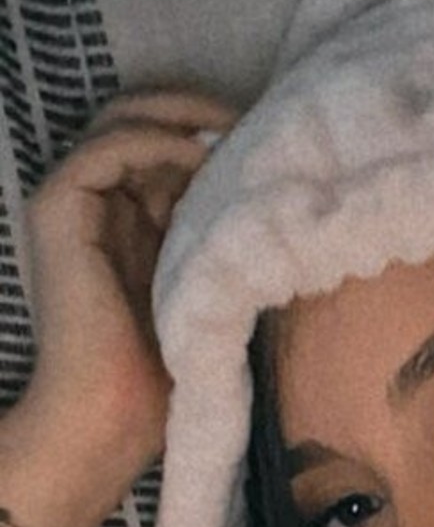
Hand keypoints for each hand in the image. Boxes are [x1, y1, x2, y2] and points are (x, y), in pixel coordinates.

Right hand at [12, 89, 236, 525]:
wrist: (114, 416)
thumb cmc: (172, 373)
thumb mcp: (214, 286)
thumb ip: (227, 234)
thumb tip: (283, 185)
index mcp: (132, 218)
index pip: (170, 144)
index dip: (217, 130)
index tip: (275, 137)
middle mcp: (99, 202)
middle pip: (146, 117)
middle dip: (204, 110)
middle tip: (262, 118)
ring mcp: (73, 202)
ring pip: (126, 118)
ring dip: (187, 115)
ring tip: (240, 131)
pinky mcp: (57, 208)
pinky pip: (110, 145)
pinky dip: (159, 138)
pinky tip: (205, 155)